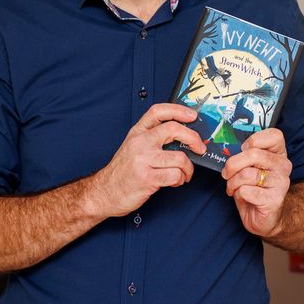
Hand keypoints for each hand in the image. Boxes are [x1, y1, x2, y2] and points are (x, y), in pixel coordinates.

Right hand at [88, 103, 204, 217]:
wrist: (103, 193)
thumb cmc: (122, 172)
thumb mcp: (133, 147)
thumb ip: (152, 138)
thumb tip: (183, 135)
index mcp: (137, 132)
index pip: (158, 111)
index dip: (178, 110)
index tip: (193, 115)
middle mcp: (140, 143)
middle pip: (174, 129)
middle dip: (193, 138)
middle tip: (200, 147)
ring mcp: (143, 160)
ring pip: (180, 157)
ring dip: (188, 168)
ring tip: (184, 173)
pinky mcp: (147, 178)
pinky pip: (176, 175)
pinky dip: (180, 180)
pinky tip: (176, 182)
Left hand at [222, 128, 291, 237]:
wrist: (265, 218)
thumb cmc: (254, 189)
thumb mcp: (250, 168)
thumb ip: (244, 156)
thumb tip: (228, 148)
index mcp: (278, 154)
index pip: (274, 135)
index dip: (253, 140)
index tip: (242, 150)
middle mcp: (283, 166)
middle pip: (254, 154)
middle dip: (233, 164)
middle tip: (227, 173)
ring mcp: (281, 183)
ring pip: (247, 174)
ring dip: (233, 182)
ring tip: (233, 187)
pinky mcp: (274, 199)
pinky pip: (246, 190)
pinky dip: (238, 194)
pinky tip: (242, 197)